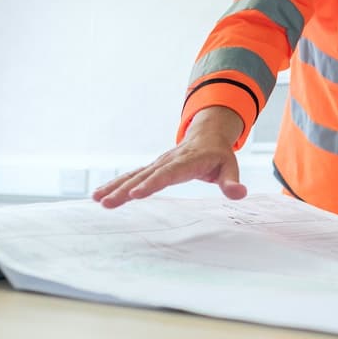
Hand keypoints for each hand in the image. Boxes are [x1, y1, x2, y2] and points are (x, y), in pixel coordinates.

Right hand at [92, 108, 246, 208]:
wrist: (208, 135)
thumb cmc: (219, 155)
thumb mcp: (230, 166)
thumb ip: (232, 182)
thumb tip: (239, 194)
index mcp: (187, 161)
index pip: (168, 174)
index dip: (152, 184)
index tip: (136, 194)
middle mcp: (168, 161)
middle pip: (145, 176)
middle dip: (125, 190)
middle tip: (107, 203)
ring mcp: (157, 163)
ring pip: (134, 175)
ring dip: (115, 187)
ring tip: (98, 200)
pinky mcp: (152, 168)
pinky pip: (132, 176)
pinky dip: (116, 185)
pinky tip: (100, 196)